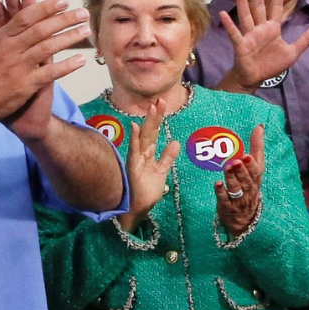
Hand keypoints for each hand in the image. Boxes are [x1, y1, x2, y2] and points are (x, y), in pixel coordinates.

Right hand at [0, 0, 88, 138]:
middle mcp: (11, 49)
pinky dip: (66, 66)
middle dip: (65, 19)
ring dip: (69, 38)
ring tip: (86, 31)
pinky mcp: (24, 85)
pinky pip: (49, 73)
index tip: (63, 0)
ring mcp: (18, 67)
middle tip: (83, 12)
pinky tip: (80, 60)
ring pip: (48, 48)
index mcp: (1, 37)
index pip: (26, 16)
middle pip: (42, 29)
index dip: (46, 7)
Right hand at [117, 100, 179, 232]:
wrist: (137, 208)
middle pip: (150, 131)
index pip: (154, 132)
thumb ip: (167, 157)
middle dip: (156, 116)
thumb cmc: (147, 191)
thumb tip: (175, 142)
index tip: (163, 104)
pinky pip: (134, 151)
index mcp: (149, 154)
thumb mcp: (162, 171)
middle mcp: (142, 154)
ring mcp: (136, 159)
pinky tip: (135, 126)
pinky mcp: (133, 167)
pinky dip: (134, 138)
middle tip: (161, 100)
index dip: (159, 119)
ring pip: (144, 137)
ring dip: (148, 122)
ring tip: (152, 107)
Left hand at [215, 124, 263, 236]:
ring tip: (227, 168)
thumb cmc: (249, 186)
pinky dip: (221, 191)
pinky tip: (217, 184)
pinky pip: (224, 199)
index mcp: (255, 178)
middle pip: (247, 179)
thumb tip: (259, 126)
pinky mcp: (227, 206)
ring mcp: (238, 199)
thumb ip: (257, 147)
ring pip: (236, 188)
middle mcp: (249, 189)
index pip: (256, 171)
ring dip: (231, 178)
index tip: (247, 156)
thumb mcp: (255, 169)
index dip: (252, 164)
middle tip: (236, 161)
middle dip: (242, 170)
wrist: (245, 218)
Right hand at [216, 0, 308, 93]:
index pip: (276, 8)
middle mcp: (260, 29)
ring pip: (246, 16)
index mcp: (272, 29)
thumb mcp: (292, 53)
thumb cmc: (271, 64)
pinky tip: (223, 14)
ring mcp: (249, 35)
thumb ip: (304, 41)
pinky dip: (229, 24)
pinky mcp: (241, 45)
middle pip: (258, 7)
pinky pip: (235, 33)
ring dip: (242, 3)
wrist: (256, 77)